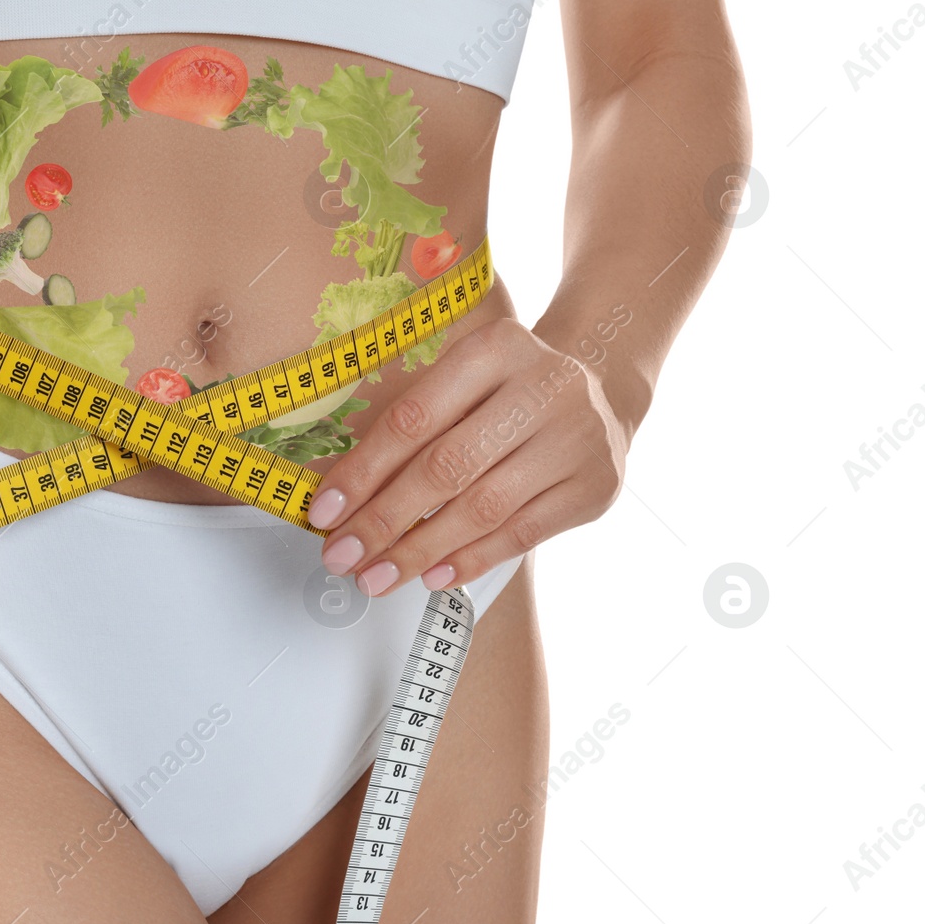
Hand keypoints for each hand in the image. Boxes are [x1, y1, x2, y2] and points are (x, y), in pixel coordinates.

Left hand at [305, 318, 629, 595]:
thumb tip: (340, 498)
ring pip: (483, 508)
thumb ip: (410, 429)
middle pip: (447, 466)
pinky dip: (470, 559)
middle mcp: (544, 386)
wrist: (599, 395)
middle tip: (344, 555)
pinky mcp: (595, 486)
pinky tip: (432, 576)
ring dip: (420, 550)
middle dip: (384, 520)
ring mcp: (577, 438)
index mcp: (497, 348)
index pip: (415, 418)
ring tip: (378, 576)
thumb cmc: (507, 393)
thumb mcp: (463, 383)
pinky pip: (521, 535)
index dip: (364, 470)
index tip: (325, 512)